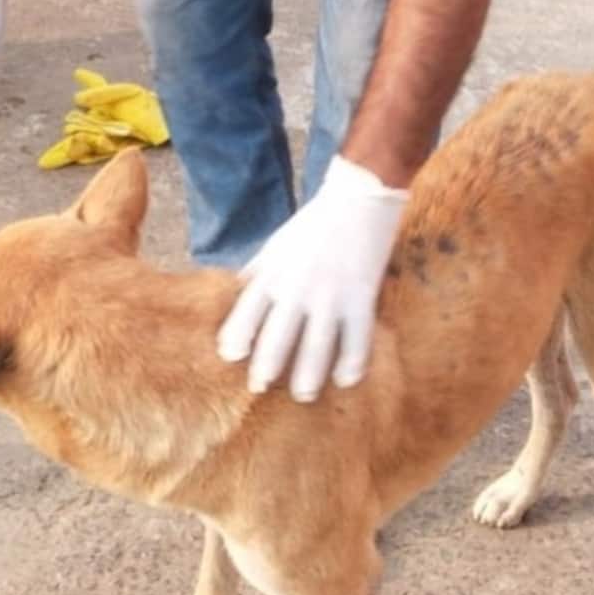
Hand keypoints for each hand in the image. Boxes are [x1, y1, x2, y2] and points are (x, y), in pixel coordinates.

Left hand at [215, 155, 406, 401]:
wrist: (359, 199)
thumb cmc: (314, 223)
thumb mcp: (277, 245)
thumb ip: (258, 271)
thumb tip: (237, 291)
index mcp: (274, 274)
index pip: (247, 313)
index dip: (237, 337)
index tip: (231, 357)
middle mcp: (298, 289)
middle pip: (277, 338)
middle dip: (267, 367)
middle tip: (260, 388)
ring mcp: (331, 296)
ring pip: (316, 347)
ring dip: (307, 375)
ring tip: (302, 395)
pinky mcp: (362, 298)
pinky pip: (357, 340)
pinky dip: (352, 364)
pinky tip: (346, 380)